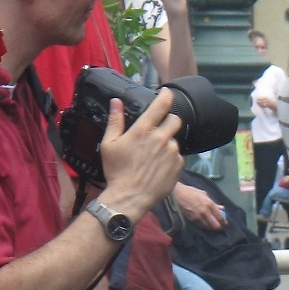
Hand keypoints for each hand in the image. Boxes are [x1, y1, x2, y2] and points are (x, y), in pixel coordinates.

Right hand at [97, 90, 182, 218]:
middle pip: (175, 120)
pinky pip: (178, 157)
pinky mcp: (179, 166)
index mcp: (143, 130)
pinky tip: (158, 167)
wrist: (130, 197)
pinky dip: (170, 158)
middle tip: (159, 129)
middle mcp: (161, 138)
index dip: (166, 95)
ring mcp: (172, 152)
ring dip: (167, 143)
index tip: (167, 93)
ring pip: (175, 140)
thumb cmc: (117, 171)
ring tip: (154, 155)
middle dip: (169, 121)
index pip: (161, 105)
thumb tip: (116, 102)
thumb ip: (115, 120)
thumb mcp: (109, 144)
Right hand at [173, 181, 226, 230]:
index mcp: (209, 204)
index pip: (220, 217)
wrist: (178, 194)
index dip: (224, 222)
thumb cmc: (192, 192)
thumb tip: (222, 208)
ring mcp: (198, 217)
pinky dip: (204, 226)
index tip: (225, 223)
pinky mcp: (192, 219)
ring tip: (213, 226)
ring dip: (211, 228)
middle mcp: (205, 212)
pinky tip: (205, 224)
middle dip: (219, 227)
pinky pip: (201, 226)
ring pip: (208, 227)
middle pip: (215, 225)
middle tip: (220, 227)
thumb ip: (214, 203)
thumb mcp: (205, 195)